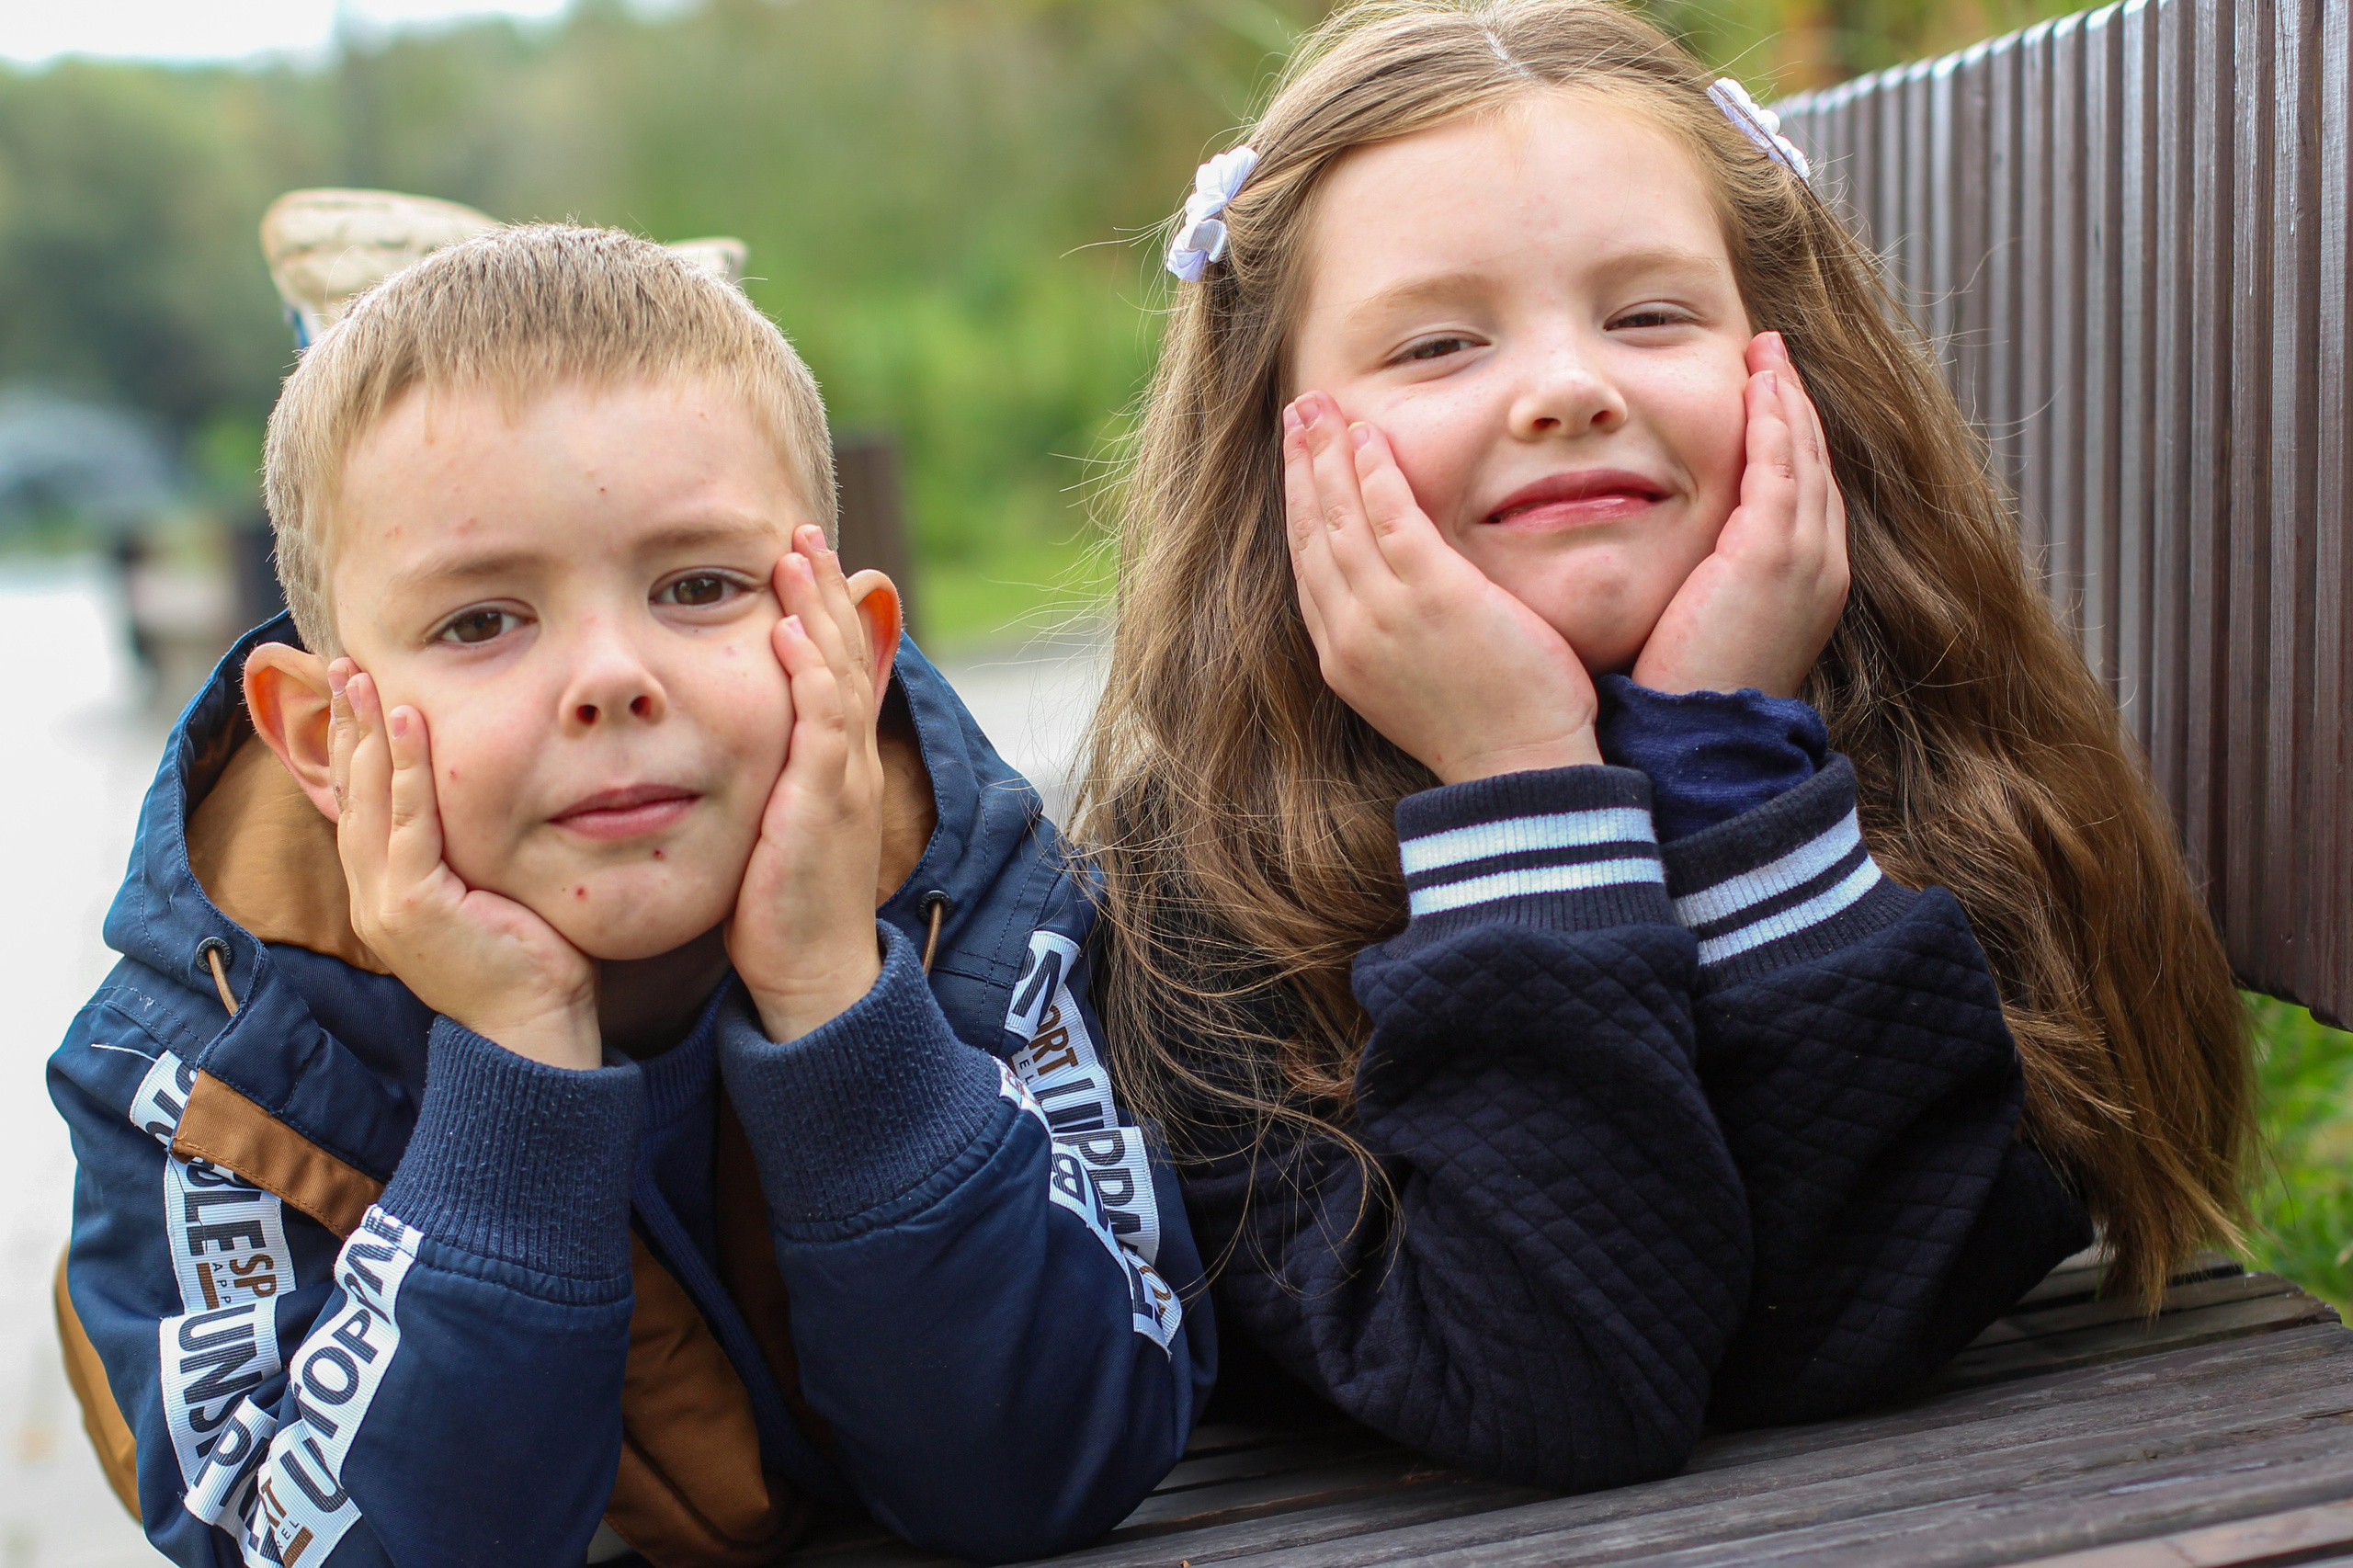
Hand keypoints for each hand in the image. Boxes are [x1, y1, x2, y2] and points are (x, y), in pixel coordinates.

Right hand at [328, 661, 599, 1068]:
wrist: (533, 1031)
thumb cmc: (530, 964)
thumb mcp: (490, 896)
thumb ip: (472, 853)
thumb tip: (493, 804)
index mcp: (385, 895)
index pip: (358, 807)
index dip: (351, 748)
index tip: (353, 694)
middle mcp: (372, 895)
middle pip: (349, 794)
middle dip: (345, 726)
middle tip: (342, 666)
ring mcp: (386, 902)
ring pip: (368, 800)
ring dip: (365, 733)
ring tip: (361, 677)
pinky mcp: (414, 905)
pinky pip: (408, 822)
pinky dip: (406, 769)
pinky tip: (406, 722)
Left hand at [727, 525, 900, 1041]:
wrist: (811, 976)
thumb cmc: (783, 909)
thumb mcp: (774, 827)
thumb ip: (763, 778)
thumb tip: (725, 745)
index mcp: (839, 765)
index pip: (836, 669)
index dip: (821, 610)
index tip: (796, 558)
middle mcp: (851, 763)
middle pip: (847, 655)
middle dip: (825, 590)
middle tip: (801, 532)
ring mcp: (845, 780)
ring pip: (841, 676)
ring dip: (820, 612)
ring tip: (798, 557)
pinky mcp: (827, 804)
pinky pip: (825, 725)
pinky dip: (811, 675)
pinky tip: (791, 634)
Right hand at [1284, 390, 1601, 782]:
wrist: (1519, 770)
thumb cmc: (1491, 733)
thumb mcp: (1419, 689)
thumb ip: (1401, 642)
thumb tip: (1408, 609)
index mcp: (1344, 658)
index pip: (1309, 567)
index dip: (1299, 507)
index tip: (1298, 464)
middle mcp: (1351, 632)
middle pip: (1313, 532)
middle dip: (1300, 466)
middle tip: (1297, 412)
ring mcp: (1387, 613)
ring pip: (1341, 517)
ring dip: (1327, 454)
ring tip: (1321, 407)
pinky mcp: (1433, 594)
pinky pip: (1391, 516)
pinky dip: (1375, 471)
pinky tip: (1370, 434)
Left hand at [1632, 332, 1848, 697]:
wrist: (1697, 740)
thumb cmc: (1685, 696)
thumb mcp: (1702, 628)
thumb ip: (1700, 585)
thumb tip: (1667, 564)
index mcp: (1806, 585)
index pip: (1802, 493)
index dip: (1788, 440)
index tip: (1764, 396)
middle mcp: (1821, 566)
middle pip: (1814, 464)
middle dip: (1794, 405)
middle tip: (1770, 354)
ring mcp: (1804, 558)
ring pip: (1803, 456)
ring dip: (1785, 397)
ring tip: (1766, 352)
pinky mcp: (1772, 554)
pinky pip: (1781, 466)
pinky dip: (1773, 420)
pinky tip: (1757, 383)